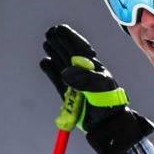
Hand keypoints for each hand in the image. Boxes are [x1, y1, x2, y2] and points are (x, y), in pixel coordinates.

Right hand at [40, 24, 153, 153]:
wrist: (106, 124)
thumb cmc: (107, 104)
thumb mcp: (100, 88)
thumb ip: (85, 79)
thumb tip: (65, 71)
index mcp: (94, 67)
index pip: (80, 49)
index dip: (70, 38)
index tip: (60, 29)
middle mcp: (84, 73)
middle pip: (70, 54)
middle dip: (61, 42)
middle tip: (50, 32)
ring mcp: (75, 83)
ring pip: (62, 64)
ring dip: (55, 53)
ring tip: (47, 42)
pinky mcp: (68, 94)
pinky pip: (57, 79)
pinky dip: (50, 70)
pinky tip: (45, 62)